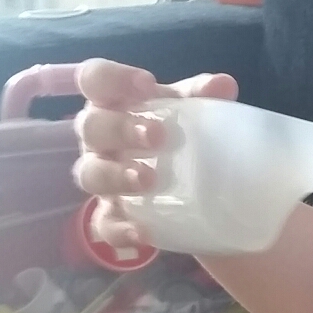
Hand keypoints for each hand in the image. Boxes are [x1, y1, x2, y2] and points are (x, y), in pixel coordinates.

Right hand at [72, 58, 237, 249]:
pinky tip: (142, 234)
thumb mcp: (190, 110)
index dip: (112, 78)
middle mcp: (99, 138)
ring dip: (115, 175)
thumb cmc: (177, 132)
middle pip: (90, 127)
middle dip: (119, 129)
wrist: (187, 183)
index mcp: (113, 102)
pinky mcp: (111, 215)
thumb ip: (202, 96)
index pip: (95, 79)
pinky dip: (119, 229)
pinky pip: (103, 224)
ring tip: (148, 180)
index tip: (147, 84)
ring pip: (89, 174)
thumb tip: (224, 85)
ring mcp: (101, 177)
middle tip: (157, 136)